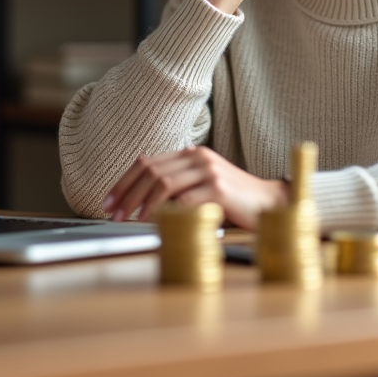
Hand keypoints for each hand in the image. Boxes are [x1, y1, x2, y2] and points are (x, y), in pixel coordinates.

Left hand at [102, 146, 290, 229]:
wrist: (269, 202)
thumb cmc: (232, 200)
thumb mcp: (201, 186)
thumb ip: (177, 186)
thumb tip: (139, 200)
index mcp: (191, 154)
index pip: (147, 162)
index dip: (124, 181)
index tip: (109, 200)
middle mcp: (198, 157)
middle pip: (151, 171)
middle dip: (126, 193)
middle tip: (113, 212)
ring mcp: (209, 171)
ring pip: (163, 183)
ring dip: (141, 203)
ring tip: (129, 219)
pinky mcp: (218, 188)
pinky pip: (183, 200)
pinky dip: (164, 212)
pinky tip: (155, 223)